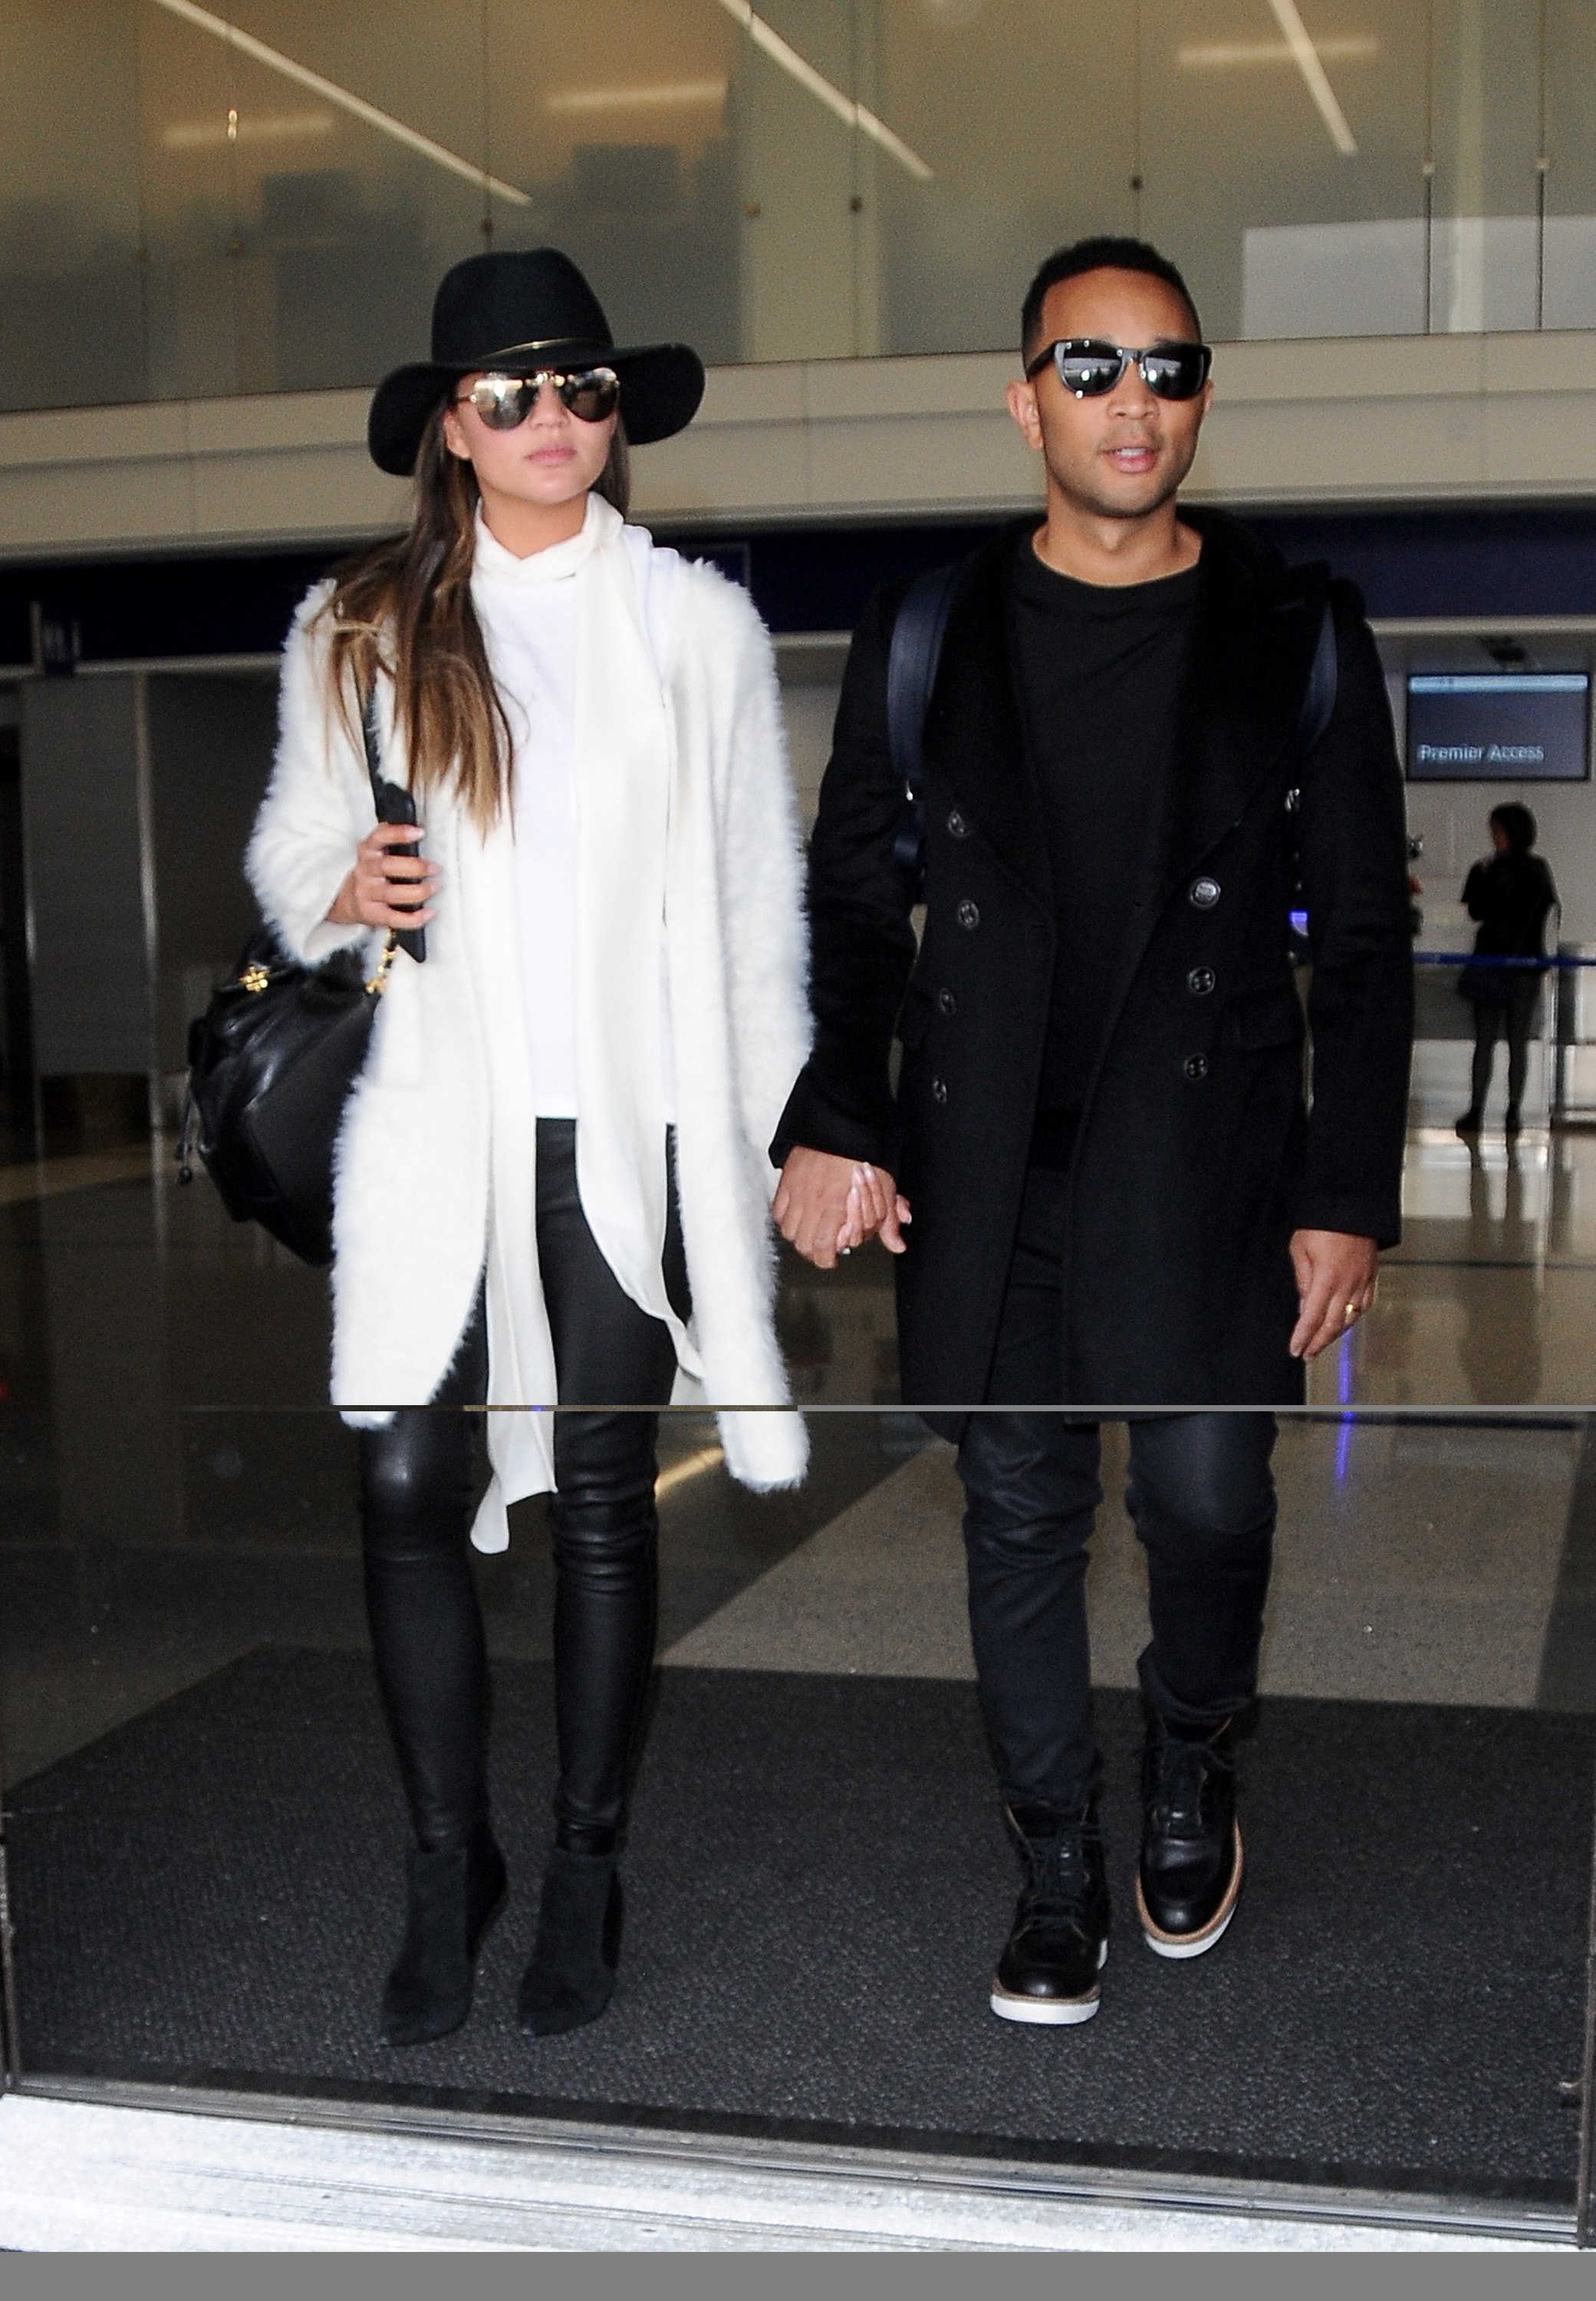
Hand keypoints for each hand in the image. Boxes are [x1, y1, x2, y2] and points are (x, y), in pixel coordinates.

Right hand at [327, 820, 439, 931]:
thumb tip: (420, 832)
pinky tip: (429, 912)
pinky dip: (414, 918)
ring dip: (418, 891)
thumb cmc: (370, 874)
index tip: (419, 832)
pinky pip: (394, 918)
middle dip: (415, 867)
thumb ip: (391, 842)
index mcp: (367, 851)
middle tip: (435, 868)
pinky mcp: (371, 914)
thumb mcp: (374, 853)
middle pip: (387, 866)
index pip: (379, 837)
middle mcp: (364, 871)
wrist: (345, 900)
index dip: (399, 834)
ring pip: (392, 893)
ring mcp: (366, 893)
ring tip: (435, 886)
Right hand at [773, 1147, 911, 1269]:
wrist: (842, 1119)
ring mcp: (796, 1191)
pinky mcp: (787, 1180)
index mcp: (835, 1206)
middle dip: (813, 1250)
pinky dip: (786, 1218)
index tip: (832, 1259)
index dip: (826, 1259)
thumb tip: (897, 1245)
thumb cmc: (864, 1150)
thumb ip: (888, 1220)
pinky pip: (778, 1210)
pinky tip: (798, 1215)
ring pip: (788, 1230)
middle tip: (823, 1248)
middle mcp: (812, 1202)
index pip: (821, 1248)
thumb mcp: (884, 1187)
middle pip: (802, 1244)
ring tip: (811, 1232)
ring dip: (799, 1236)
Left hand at [1288, 1229, 1377, 1359]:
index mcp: (1326, 1278)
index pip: (1311, 1317)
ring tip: (1322, 1342)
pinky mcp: (1371, 1275)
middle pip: (1333, 1324)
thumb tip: (1303, 1307)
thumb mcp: (1300, 1249)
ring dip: (1336, 1333)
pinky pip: (1364, 1304)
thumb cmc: (1321, 1223)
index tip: (1295, 1350)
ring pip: (1351, 1317)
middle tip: (1307, 1354)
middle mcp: (1347, 1284)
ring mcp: (1362, 1281)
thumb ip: (1302, 1280)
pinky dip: (1354, 1317)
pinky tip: (1346, 1322)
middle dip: (1318, 1342)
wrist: (1352, 1205)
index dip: (1303, 1336)